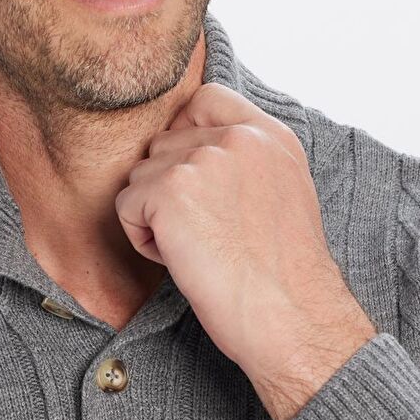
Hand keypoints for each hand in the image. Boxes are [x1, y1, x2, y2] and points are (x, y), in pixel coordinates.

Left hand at [115, 83, 376, 419]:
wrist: (293, 319)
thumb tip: (194, 151)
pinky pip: (126, 207)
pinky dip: (144, 241)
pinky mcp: (171, 191)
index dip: (186, 136)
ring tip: (202, 249)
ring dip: (157, 218)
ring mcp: (203, 160)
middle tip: (212, 234)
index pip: (205, 99)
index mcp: (271, 135)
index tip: (197, 182)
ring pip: (140, 178)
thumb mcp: (283, 194)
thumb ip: (246, 161)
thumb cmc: (285, 277)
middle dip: (171, 191)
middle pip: (163, 146)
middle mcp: (238, 138)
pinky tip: (185, 260)